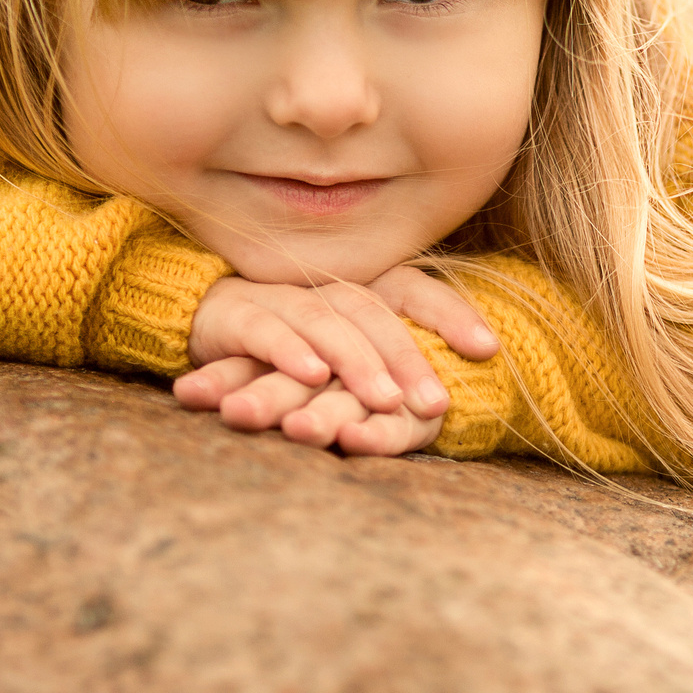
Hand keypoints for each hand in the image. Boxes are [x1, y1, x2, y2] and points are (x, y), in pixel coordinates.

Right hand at [173, 265, 498, 454]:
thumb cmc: (288, 342)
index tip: (489, 349)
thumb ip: (388, 365)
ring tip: (385, 400)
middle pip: (375, 314)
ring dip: (356, 361)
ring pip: (326, 323)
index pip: (414, 290)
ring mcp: (281, 296)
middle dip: (407, 359)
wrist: (204, 317)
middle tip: (435, 404)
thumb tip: (462, 378)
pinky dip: (290, 351)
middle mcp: (325, 288)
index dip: (452, 314)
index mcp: (358, 290)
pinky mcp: (237, 316)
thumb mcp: (342, 353)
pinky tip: (313, 376)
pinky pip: (267, 331)